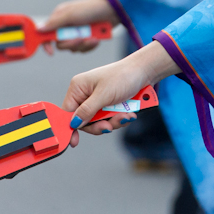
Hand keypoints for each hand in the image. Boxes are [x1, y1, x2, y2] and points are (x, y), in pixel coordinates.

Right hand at [38, 0, 118, 53]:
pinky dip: (91, 45)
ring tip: (93, 37)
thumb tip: (38, 29)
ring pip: (73, 48)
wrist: (115, 9)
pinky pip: (84, 49)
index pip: (46, 34)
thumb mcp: (71, 14)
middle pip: (61, 45)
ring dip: (84, 44)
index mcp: (60, 18)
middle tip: (82, 38)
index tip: (50, 52)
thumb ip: (55, 22)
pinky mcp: (88, 37)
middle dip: (72, 44)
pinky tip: (97, 38)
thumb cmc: (92, 8)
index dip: (46, 44)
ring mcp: (78, 32)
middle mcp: (67, 26)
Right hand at [63, 42, 178, 144]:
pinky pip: (110, 118)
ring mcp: (98, 100)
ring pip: (99, 121)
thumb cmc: (124, 76)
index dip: (71, 127)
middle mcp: (86, 94)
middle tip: (110, 126)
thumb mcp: (104, 94)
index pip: (68, 112)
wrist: (145, 71)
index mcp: (78, 87)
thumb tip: (74, 124)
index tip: (74, 142)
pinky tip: (129, 114)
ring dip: (113, 121)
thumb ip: (88, 110)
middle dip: (100, 124)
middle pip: (84, 121)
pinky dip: (119, 118)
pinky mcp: (110, 104)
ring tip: (126, 116)